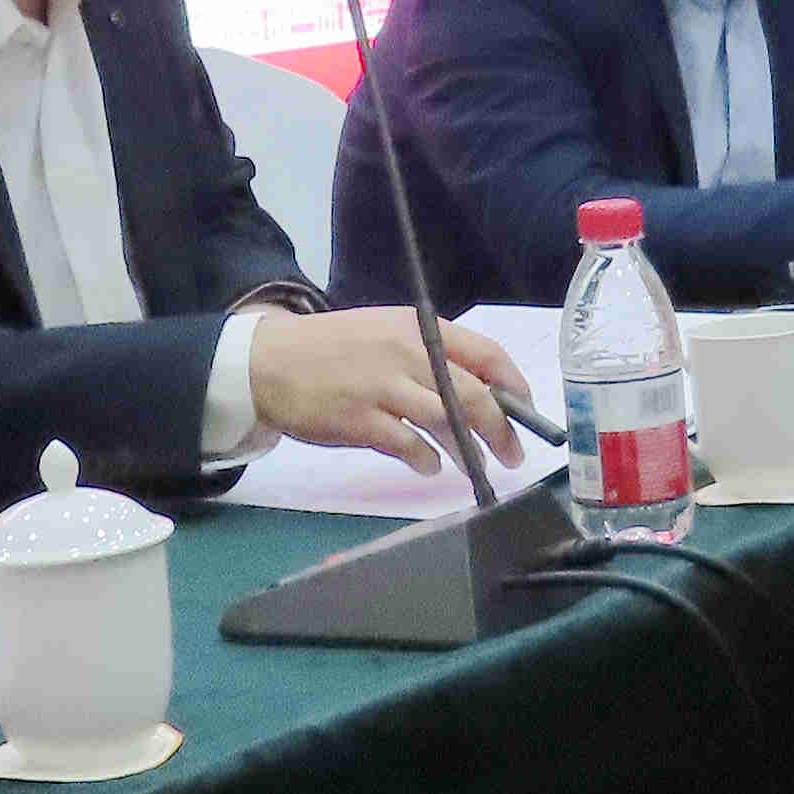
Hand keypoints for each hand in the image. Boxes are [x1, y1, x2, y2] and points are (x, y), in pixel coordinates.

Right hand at [248, 306, 535, 477]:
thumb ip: (427, 356)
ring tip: (477, 466)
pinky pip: (406, 444)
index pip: (484, 352)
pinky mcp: (359, 419)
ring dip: (467, 449)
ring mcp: (381, 386)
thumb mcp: (385, 334)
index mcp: (416, 328)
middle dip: (500, 428)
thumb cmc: (333, 350)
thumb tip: (476, 391)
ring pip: (444, 420)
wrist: (268, 362)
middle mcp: (404, 352)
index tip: (526, 408)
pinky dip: (424, 458)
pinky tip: (429, 465)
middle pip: (471, 393)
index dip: (513, 383)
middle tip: (512, 454)